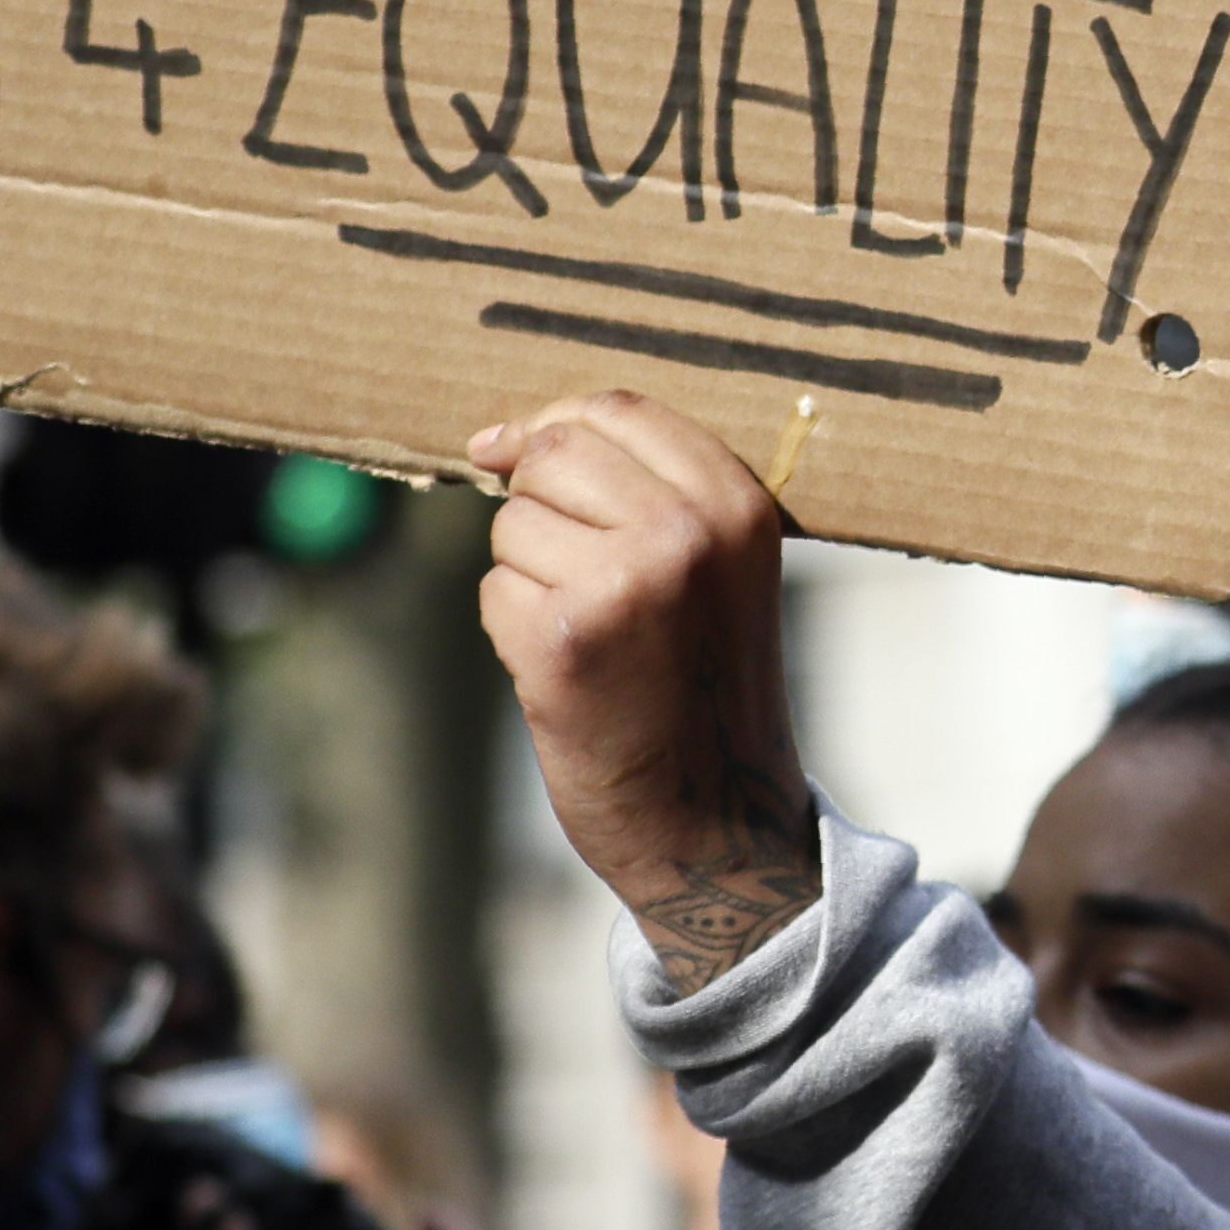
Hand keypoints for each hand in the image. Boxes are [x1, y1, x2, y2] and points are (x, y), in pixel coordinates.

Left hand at [474, 391, 817, 991]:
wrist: (714, 819)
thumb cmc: (702, 685)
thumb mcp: (717, 569)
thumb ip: (643, 489)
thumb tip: (492, 439)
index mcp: (738, 507)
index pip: (619, 410)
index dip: (554, 424)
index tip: (516, 455)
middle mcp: (687, 534)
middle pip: (555, 454)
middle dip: (536, 504)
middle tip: (572, 573)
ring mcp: (624, 584)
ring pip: (514, 524)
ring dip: (526, 573)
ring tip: (588, 632)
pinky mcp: (563, 640)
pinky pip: (495, 591)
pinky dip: (513, 629)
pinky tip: (566, 671)